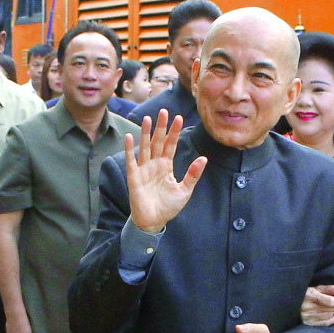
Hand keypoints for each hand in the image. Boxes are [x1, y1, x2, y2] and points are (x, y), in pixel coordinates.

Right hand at [126, 110, 206, 232]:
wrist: (153, 221)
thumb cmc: (168, 206)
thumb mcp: (184, 190)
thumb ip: (192, 174)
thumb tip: (204, 158)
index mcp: (166, 166)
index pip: (171, 145)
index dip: (174, 132)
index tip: (179, 118)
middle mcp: (154, 164)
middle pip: (158, 141)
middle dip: (161, 127)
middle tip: (164, 111)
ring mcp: (143, 169)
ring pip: (145, 147)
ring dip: (146, 133)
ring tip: (148, 118)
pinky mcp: (134, 177)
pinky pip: (131, 160)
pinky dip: (130, 149)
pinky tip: (130, 136)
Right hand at [300, 284, 333, 326]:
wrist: (290, 303)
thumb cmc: (306, 294)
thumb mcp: (317, 288)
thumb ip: (332, 288)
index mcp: (311, 296)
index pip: (328, 301)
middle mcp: (309, 307)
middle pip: (329, 308)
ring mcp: (308, 316)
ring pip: (328, 315)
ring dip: (333, 311)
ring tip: (331, 307)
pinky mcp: (308, 323)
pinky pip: (325, 323)